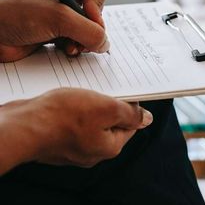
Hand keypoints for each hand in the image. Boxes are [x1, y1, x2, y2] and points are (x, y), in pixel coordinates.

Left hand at [0, 0, 109, 61]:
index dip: (97, 5)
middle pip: (96, 10)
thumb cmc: (16, 14)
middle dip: (90, 27)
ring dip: (83, 39)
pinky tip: (65, 50)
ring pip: (88, 26)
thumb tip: (105, 43)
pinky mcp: (56, 29)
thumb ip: (88, 30)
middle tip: (82, 38)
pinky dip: (75, 46)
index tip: (88, 18)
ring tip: (72, 47)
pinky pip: (77, 38)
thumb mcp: (58, 18)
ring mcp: (60, 11)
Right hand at [0, 88, 152, 174]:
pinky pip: (73, 122)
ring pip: (90, 120)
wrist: (24, 126)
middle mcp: (93, 151)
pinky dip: (73, 109)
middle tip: (101, 87)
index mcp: (109, 146)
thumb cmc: (62, 117)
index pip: (130, 124)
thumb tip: (146, 119)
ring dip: (89, 104)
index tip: (125, 89)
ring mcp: (74, 147)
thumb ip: (129, 114)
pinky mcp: (59, 139)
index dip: (130, 104)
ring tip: (82, 91)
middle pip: (109, 122)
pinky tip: (66, 98)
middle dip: (107, 103)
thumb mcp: (105, 108)